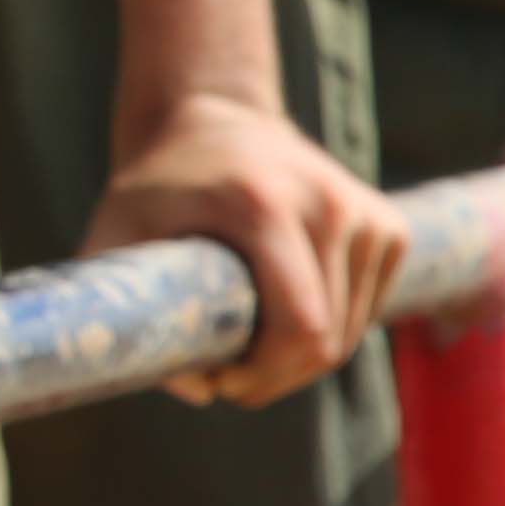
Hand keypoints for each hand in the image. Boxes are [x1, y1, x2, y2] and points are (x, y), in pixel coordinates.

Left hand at [89, 90, 409, 404]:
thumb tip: (195, 389)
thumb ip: (131, 310)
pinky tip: (285, 309)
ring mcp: (367, 214)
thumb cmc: (156, 185)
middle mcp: (328, 205)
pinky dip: (331, 328)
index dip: (265, 373)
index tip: (221, 380)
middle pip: (329, 339)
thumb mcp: (116, 233)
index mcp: (263, 206)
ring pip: (352, 332)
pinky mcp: (389, 226)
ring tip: (249, 343)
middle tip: (229, 376)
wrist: (212, 116)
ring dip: (303, 358)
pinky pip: (368, 310)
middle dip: (278, 375)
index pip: (301, 325)